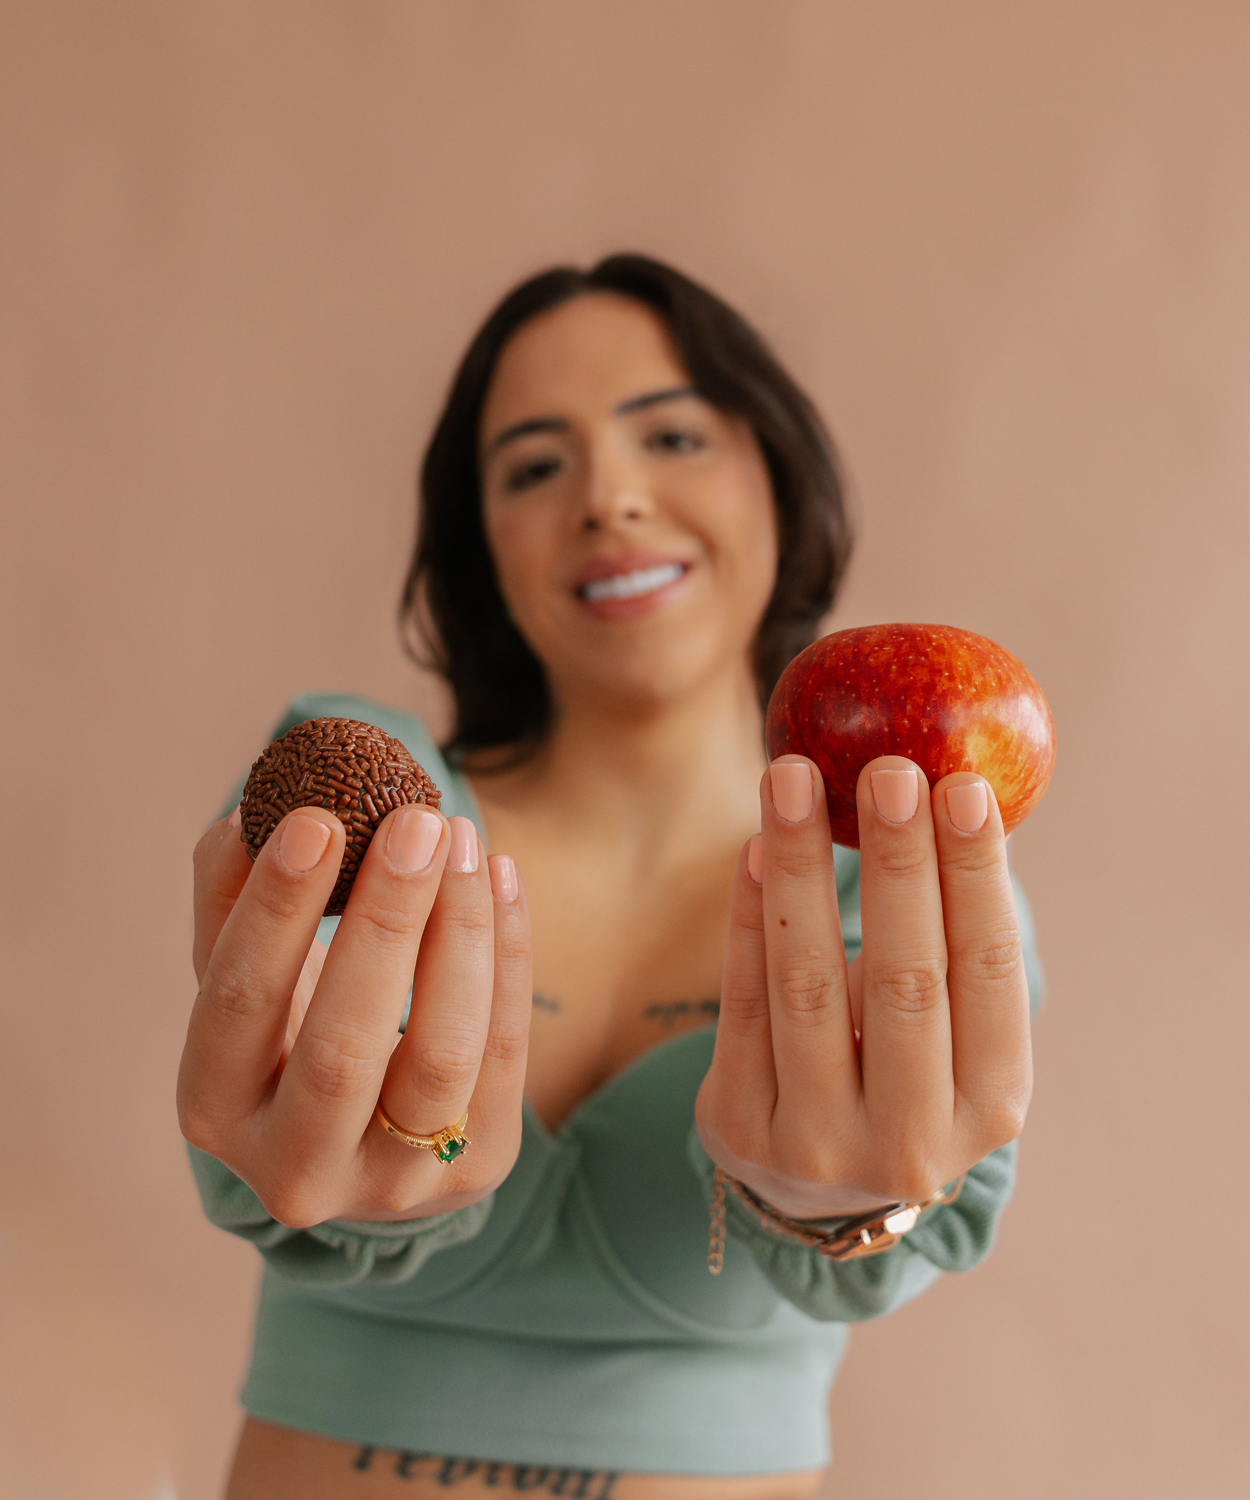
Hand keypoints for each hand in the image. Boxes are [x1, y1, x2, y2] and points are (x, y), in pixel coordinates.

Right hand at [179, 803, 531, 1225]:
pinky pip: (507, 1050)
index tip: (316, 820)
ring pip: (442, 1053)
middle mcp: (298, 1168)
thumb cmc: (292, 1036)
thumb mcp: (247, 978)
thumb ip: (232, 899)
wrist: (372, 1146)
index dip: (274, 912)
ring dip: (461, 931)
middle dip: (385, 922)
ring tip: (462, 837)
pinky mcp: (481, 1164)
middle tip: (414, 822)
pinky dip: (509, 954)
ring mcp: (397, 1181)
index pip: (238, 1007)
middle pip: (342, 1049)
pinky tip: (501, 875)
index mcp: (217, 1111)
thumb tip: (249, 815)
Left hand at [695, 754, 1031, 1219]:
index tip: (962, 788)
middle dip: (897, 865)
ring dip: (800, 869)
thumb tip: (946, 790)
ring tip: (792, 777)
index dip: (975, 879)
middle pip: (905, 981)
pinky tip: (755, 847)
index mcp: (991, 1108)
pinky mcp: (736, 1125)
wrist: (813, 1188)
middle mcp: (911, 1142)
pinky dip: (749, 915)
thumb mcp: (953, 1035)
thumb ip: (951, 940)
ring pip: (808, 985)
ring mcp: (816, 1142)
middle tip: (887, 769)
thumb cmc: (901, 1073)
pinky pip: (740, 999)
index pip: (989, 976)